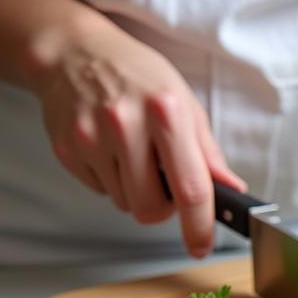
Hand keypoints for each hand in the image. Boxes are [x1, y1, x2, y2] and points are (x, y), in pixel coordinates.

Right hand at [31, 22, 244, 256]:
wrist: (73, 51)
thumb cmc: (138, 76)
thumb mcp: (185, 104)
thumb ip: (208, 153)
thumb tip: (231, 189)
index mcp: (165, 112)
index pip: (189, 189)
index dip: (198, 226)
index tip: (201, 246)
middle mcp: (125, 124)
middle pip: (150, 208)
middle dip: (162, 207)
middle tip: (162, 180)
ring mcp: (90, 137)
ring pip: (124, 203)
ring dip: (135, 190)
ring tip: (132, 153)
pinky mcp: (66, 148)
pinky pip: (100, 190)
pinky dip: (110, 179)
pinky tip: (109, 148)